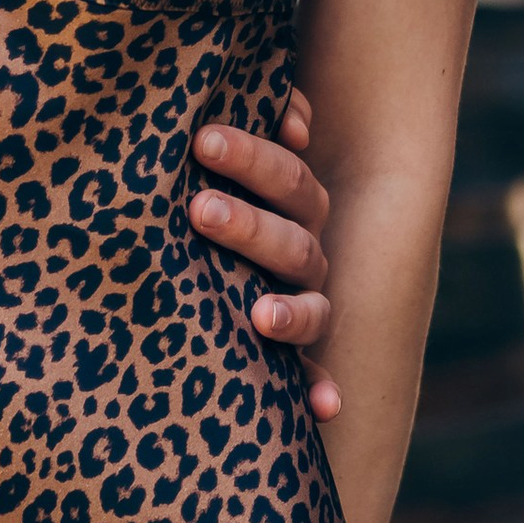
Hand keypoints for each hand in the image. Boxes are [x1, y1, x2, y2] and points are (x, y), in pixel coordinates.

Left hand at [190, 89, 339, 418]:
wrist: (204, 254)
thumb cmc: (204, 183)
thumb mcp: (215, 155)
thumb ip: (235, 126)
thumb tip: (285, 114)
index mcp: (292, 199)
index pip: (286, 174)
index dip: (252, 157)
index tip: (202, 139)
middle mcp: (304, 248)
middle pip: (293, 237)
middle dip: (247, 225)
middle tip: (197, 210)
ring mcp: (304, 300)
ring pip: (308, 305)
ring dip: (289, 312)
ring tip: (257, 315)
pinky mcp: (294, 349)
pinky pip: (312, 374)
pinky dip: (318, 391)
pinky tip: (326, 408)